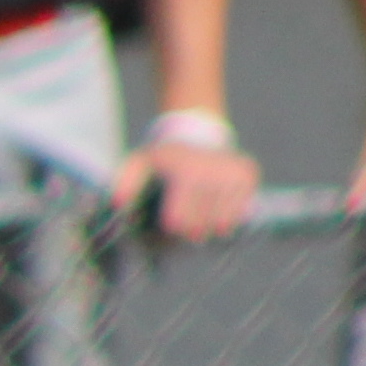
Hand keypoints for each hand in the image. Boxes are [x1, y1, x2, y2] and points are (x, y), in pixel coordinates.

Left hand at [118, 131, 263, 246]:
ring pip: (223, 221)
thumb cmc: (163, 157)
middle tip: (188, 230)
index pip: (180, 219)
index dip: (174, 228)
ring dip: (211, 226)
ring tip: (203, 219)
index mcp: (185, 173)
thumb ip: (125, 183)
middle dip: (192, 231)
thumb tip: (118, 203)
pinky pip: (241, 211)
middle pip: (201, 223)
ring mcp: (233, 173)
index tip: (171, 225)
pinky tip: (218, 208)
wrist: (196, 133)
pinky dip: (230, 217)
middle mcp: (212, 172)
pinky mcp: (248, 174)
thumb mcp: (138, 163)